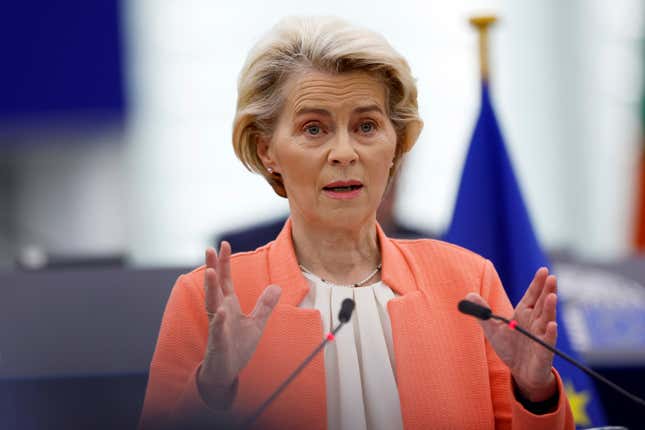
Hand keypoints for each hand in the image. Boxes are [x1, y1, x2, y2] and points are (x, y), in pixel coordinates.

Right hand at [197, 241, 281, 408]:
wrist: (227, 372)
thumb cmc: (238, 346)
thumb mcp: (257, 323)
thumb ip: (265, 305)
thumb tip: (277, 286)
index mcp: (228, 305)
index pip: (225, 280)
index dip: (224, 263)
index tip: (224, 244)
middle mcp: (220, 312)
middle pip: (215, 286)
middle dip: (213, 268)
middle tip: (209, 249)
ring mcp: (218, 326)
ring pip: (212, 304)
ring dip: (211, 288)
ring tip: (211, 272)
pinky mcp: (218, 342)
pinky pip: (217, 330)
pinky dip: (219, 320)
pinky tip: (222, 311)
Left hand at [465, 267, 557, 401]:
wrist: (519, 372)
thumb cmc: (509, 347)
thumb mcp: (492, 328)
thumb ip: (482, 312)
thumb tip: (469, 295)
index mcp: (524, 313)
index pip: (532, 295)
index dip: (537, 283)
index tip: (543, 270)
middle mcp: (535, 321)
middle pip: (542, 303)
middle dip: (547, 290)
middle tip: (552, 277)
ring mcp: (541, 335)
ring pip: (547, 319)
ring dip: (550, 308)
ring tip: (552, 296)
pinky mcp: (544, 351)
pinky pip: (548, 341)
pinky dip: (550, 333)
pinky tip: (552, 325)